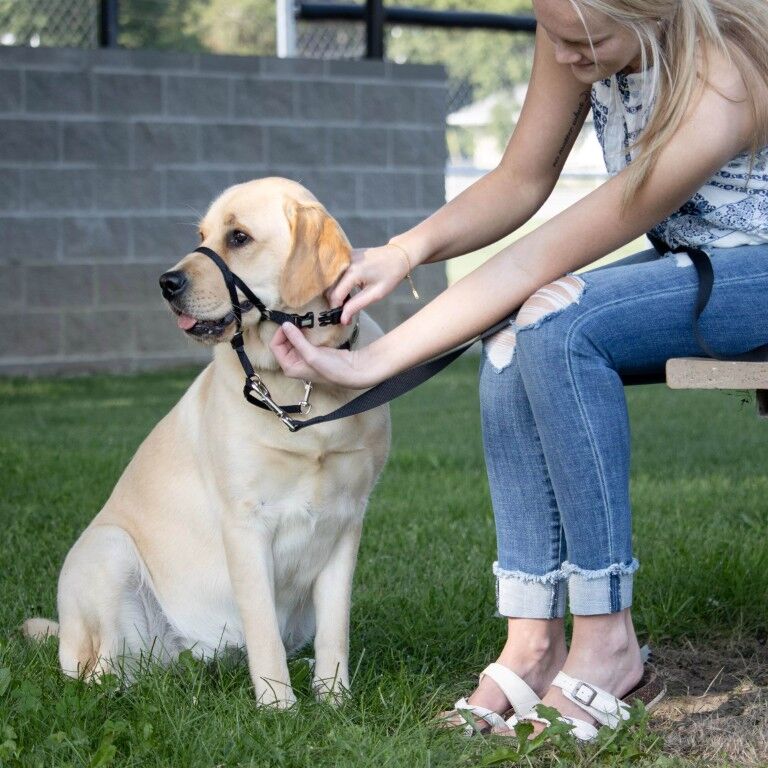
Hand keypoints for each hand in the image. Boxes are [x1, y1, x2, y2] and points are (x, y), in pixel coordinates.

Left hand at [270, 323, 384, 388]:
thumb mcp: (311, 355)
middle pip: (282, 342)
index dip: (280, 334)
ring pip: (292, 340)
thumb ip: (297, 340)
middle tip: (296, 319)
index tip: (289, 323)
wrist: (351, 371)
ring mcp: (303, 357)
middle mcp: (294, 363)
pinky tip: (308, 327)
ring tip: (301, 321)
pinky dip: (303, 332)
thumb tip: (285, 325)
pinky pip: (302, 340)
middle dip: (288, 331)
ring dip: (295, 331)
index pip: (275, 347)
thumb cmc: (331, 369)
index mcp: (289, 367)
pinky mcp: (312, 351)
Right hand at [328, 244, 410, 324]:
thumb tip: (342, 319)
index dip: (336, 308)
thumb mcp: (376, 294)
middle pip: (331, 287)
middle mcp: (345, 263)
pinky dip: (339, 282)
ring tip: (346, 301)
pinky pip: (337, 272)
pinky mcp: (346, 255)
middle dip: (335, 301)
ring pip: (332, 279)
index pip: (335, 295)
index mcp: (352, 273)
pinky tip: (347, 289)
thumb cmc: (390, 276)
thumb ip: (356, 305)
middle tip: (344, 311)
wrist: (398, 255)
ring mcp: (344, 257)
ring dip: (336, 291)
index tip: (341, 318)